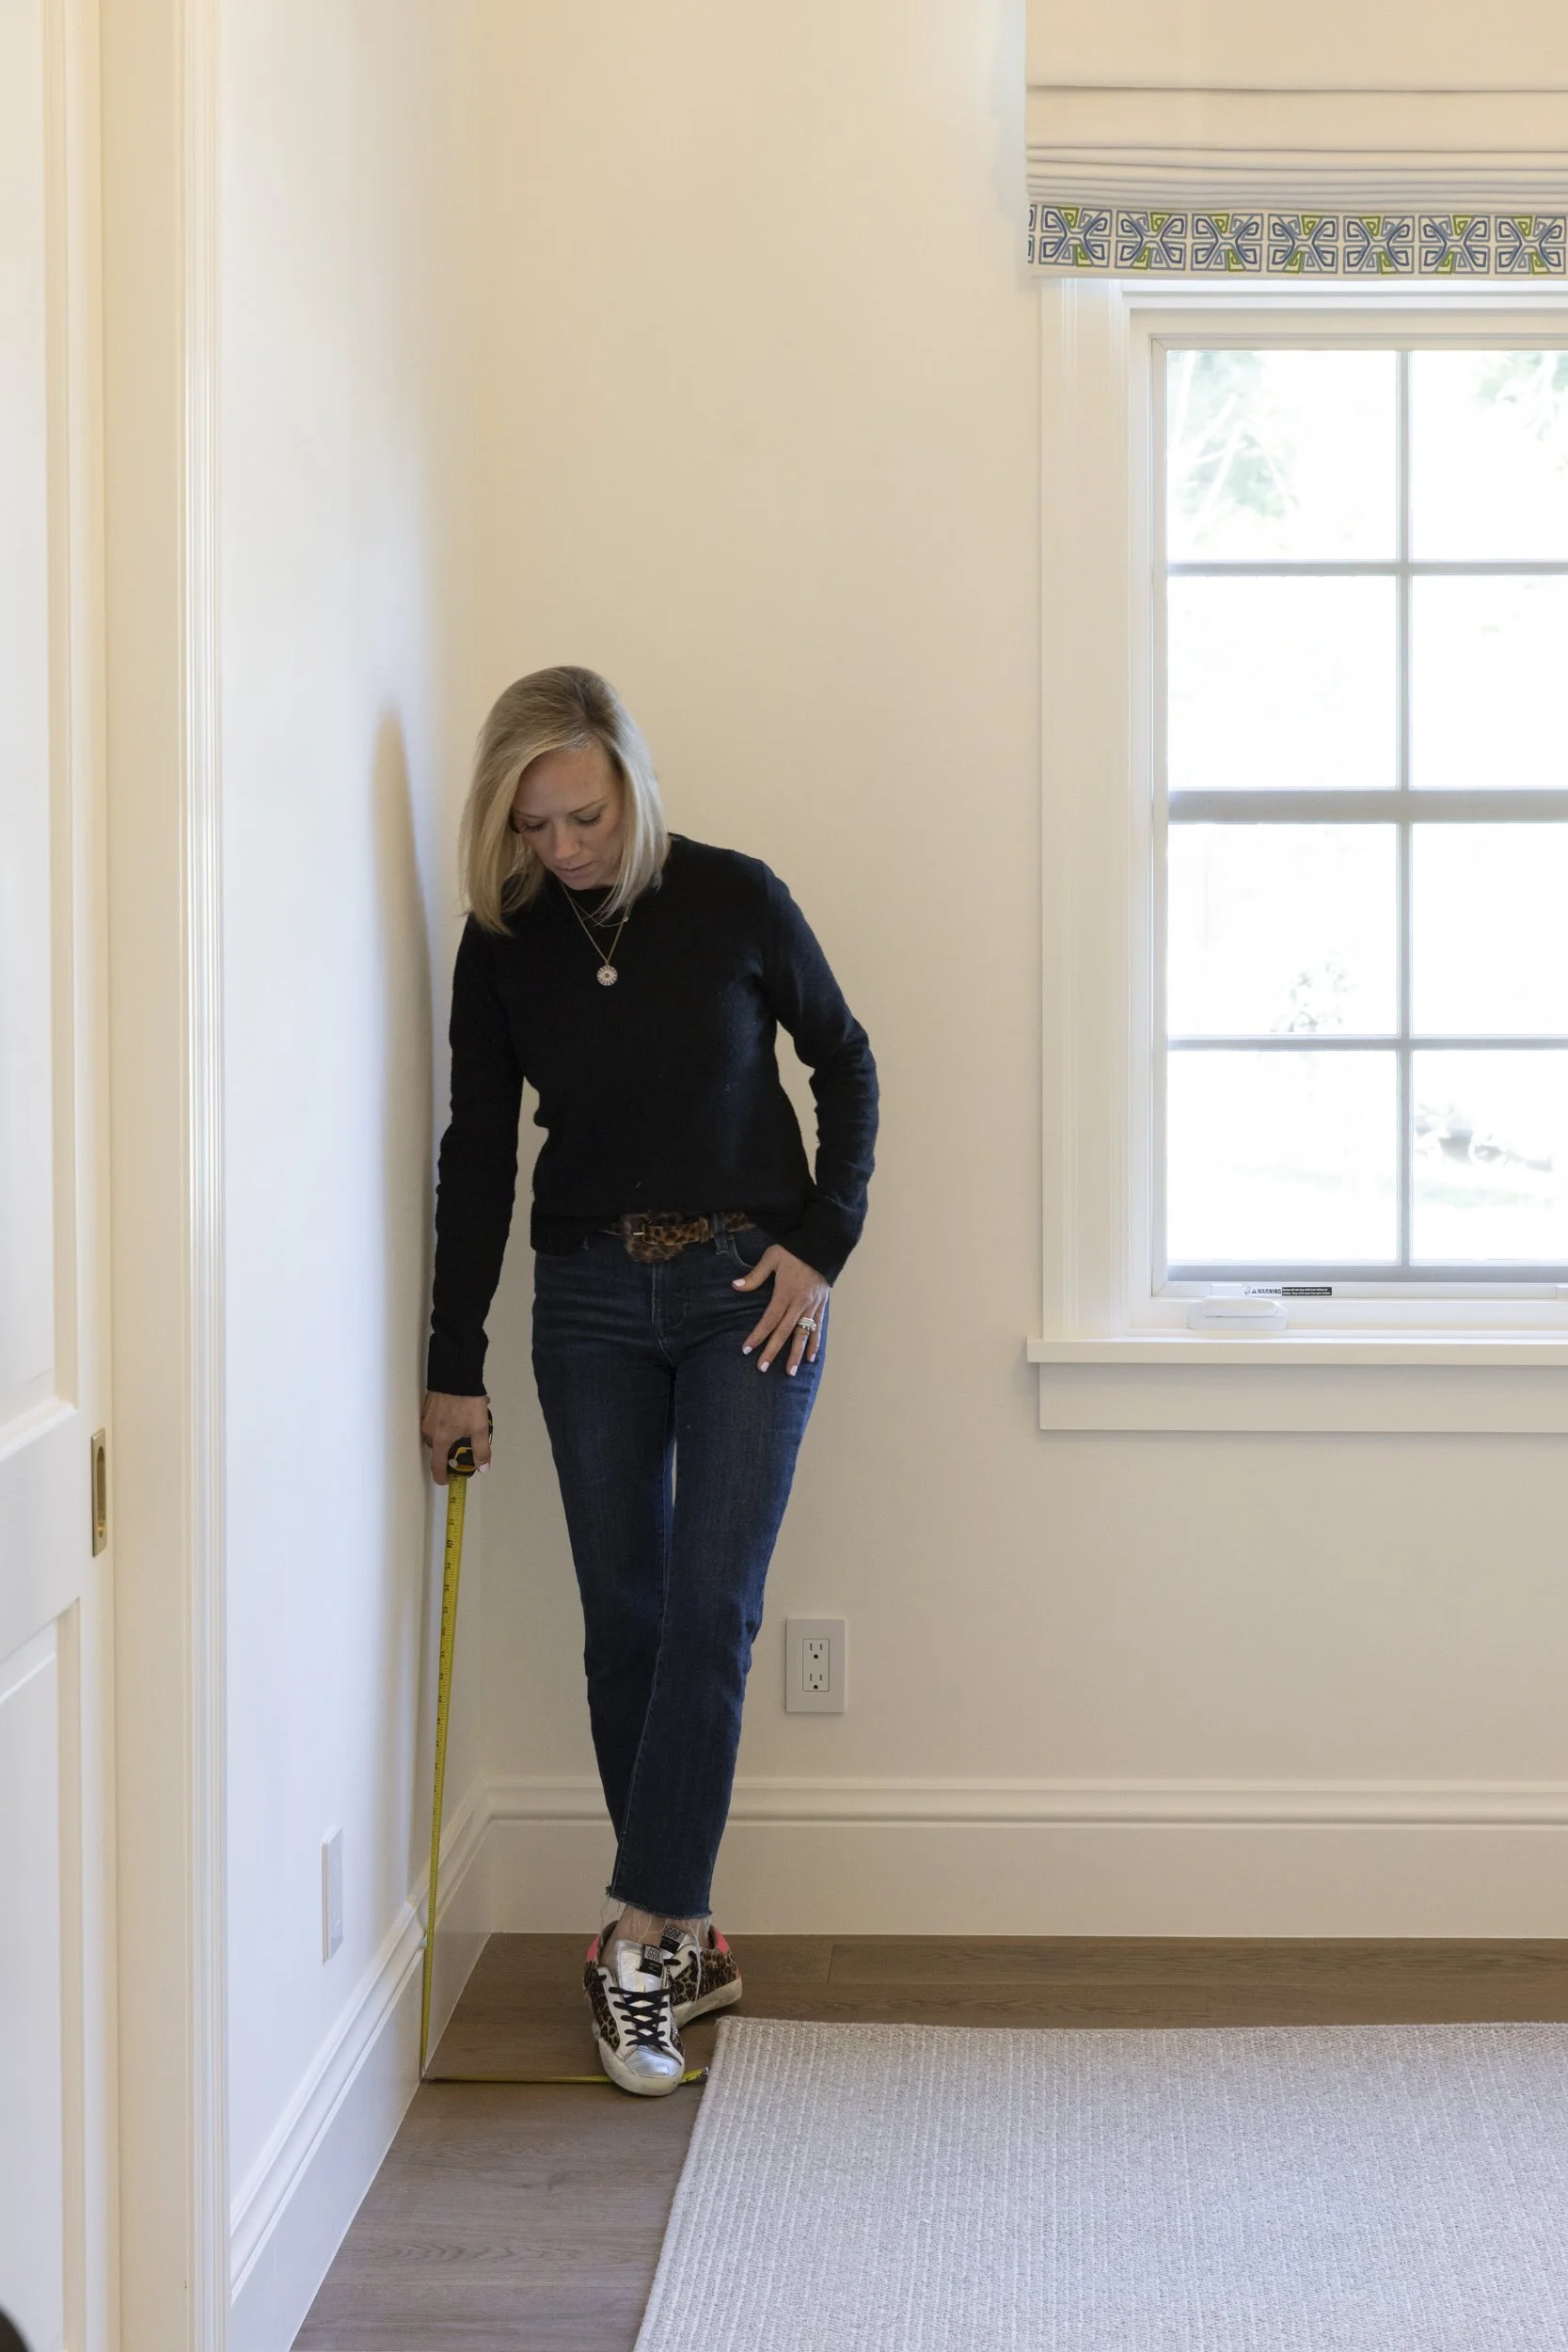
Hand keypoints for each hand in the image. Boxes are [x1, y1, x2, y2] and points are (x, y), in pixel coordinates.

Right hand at [420, 1391, 491, 1485]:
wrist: (456, 1375)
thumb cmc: (467, 1403)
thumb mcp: (480, 1428)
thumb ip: (481, 1450)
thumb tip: (482, 1468)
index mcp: (441, 1440)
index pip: (437, 1466)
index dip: (442, 1477)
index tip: (448, 1480)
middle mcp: (429, 1432)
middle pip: (439, 1449)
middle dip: (451, 1450)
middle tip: (467, 1443)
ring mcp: (426, 1419)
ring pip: (438, 1434)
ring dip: (450, 1434)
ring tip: (467, 1423)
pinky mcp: (427, 1407)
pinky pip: (436, 1421)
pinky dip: (446, 1422)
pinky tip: (460, 1412)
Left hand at [733, 1245, 828, 1375]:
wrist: (823, 1245)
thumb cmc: (794, 1250)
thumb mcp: (772, 1258)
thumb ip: (755, 1275)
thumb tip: (735, 1286)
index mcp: (785, 1292)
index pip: (769, 1319)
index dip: (758, 1335)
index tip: (747, 1349)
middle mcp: (799, 1303)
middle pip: (784, 1332)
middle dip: (773, 1351)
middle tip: (763, 1368)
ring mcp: (812, 1306)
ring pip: (803, 1334)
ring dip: (796, 1354)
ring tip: (790, 1372)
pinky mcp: (822, 1305)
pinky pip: (818, 1328)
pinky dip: (815, 1343)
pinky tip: (812, 1358)